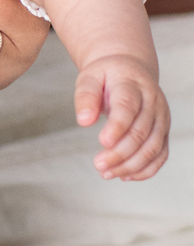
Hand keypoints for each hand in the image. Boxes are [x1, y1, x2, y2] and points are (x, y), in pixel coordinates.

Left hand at [75, 54, 169, 180]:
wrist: (131, 70)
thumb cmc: (107, 75)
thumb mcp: (89, 77)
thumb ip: (85, 96)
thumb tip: (83, 121)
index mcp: (132, 85)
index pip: (127, 107)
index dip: (117, 126)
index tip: (102, 142)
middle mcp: (152, 102)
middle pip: (141, 131)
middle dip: (120, 152)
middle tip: (98, 165)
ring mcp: (161, 117)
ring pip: (153, 147)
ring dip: (131, 165)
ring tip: (106, 173)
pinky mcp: (163, 131)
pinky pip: (160, 154)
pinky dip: (145, 169)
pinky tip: (124, 176)